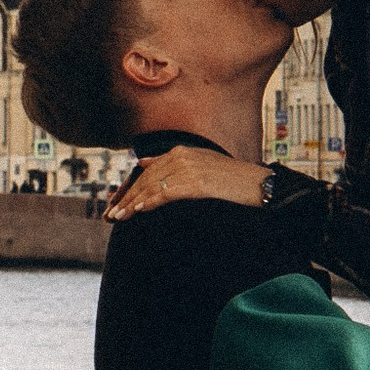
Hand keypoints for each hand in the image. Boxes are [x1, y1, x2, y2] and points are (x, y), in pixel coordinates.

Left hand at [107, 149, 268, 219]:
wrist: (258, 184)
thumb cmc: (232, 180)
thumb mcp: (200, 164)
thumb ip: (171, 163)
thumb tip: (142, 162)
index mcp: (181, 152)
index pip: (147, 171)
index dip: (130, 189)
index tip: (117, 204)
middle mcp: (182, 156)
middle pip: (146, 179)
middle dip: (127, 198)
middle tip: (111, 215)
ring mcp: (189, 168)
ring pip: (152, 186)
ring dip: (133, 204)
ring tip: (118, 217)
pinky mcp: (197, 182)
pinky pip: (166, 193)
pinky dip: (150, 202)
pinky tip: (138, 211)